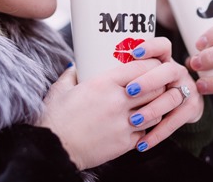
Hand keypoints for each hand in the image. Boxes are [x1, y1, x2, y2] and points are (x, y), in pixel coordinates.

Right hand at [38, 58, 164, 169]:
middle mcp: (118, 101)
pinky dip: (144, 128)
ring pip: (155, 112)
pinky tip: (136, 125)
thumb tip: (76, 66)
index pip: (140, 68)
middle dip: (157, 85)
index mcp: (104, 83)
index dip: (150, 64)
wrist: (55, 149)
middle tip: (154, 85)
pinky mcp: (124, 143)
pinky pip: (145, 133)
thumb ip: (71, 74)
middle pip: (154, 89)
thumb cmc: (56, 118)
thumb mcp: (60, 89)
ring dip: (154, 108)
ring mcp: (123, 123)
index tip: (150, 64)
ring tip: (147, 106)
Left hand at [127, 38, 203, 151]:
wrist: (176, 107)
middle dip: (149, 81)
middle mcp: (176, 71)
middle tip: (130, 91)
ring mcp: (186, 88)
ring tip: (134, 120)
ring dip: (152, 110)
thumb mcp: (137, 77)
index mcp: (163, 59)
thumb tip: (85, 73)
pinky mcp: (192, 107)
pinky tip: (142, 142)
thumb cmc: (146, 90)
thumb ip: (122, 74)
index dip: (151, 47)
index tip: (134, 53)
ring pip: (173, 97)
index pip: (162, 46)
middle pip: (168, 70)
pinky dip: (158, 133)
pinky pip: (176, 120)